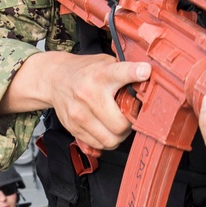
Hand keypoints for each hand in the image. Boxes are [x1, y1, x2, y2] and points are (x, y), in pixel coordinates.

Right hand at [2, 51, 151, 150]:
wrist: (55, 79)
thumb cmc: (86, 71)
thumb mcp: (106, 62)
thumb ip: (126, 70)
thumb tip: (150, 77)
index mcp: (101, 74)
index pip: (120, 73)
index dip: (135, 72)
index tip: (146, 72)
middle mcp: (88, 94)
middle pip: (120, 124)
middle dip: (130, 124)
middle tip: (130, 117)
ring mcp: (79, 113)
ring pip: (110, 139)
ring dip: (119, 136)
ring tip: (118, 124)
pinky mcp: (72, 127)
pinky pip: (98, 145)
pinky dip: (106, 140)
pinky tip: (106, 129)